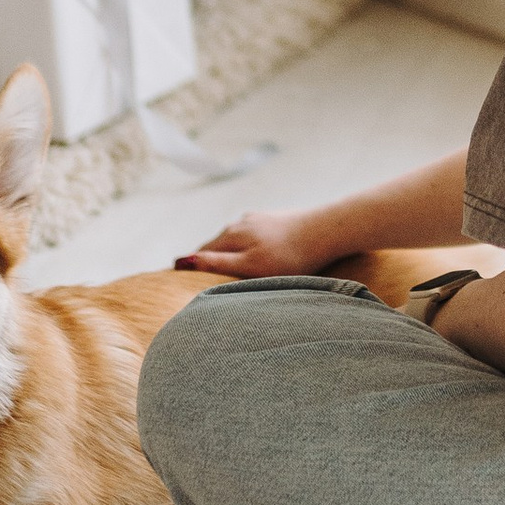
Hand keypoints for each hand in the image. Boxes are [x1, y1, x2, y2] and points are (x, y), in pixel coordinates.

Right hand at [174, 202, 352, 279]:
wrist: (328, 231)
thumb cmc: (290, 255)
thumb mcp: (249, 266)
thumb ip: (216, 264)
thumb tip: (181, 261)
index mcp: (230, 236)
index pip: (199, 255)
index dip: (189, 269)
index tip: (176, 285)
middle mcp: (240, 224)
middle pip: (215, 247)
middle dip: (206, 263)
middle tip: (199, 284)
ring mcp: (258, 220)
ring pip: (234, 242)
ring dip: (227, 256)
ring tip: (226, 275)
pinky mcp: (274, 220)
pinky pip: (252, 237)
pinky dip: (246, 249)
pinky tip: (255, 259)